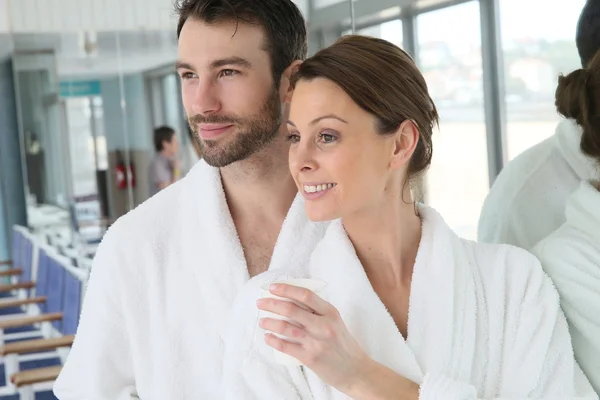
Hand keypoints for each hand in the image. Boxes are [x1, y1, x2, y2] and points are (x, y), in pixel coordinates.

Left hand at [256, 283, 370, 392]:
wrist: (356, 370)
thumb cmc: (343, 344)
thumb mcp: (335, 322)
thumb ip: (317, 312)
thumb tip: (290, 300)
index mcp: (330, 312)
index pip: (306, 295)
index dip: (287, 289)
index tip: (273, 287)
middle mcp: (323, 325)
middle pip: (292, 310)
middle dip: (272, 304)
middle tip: (260, 303)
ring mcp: (316, 342)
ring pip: (286, 328)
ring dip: (270, 322)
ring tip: (261, 321)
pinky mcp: (310, 358)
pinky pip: (286, 346)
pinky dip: (273, 340)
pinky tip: (267, 337)